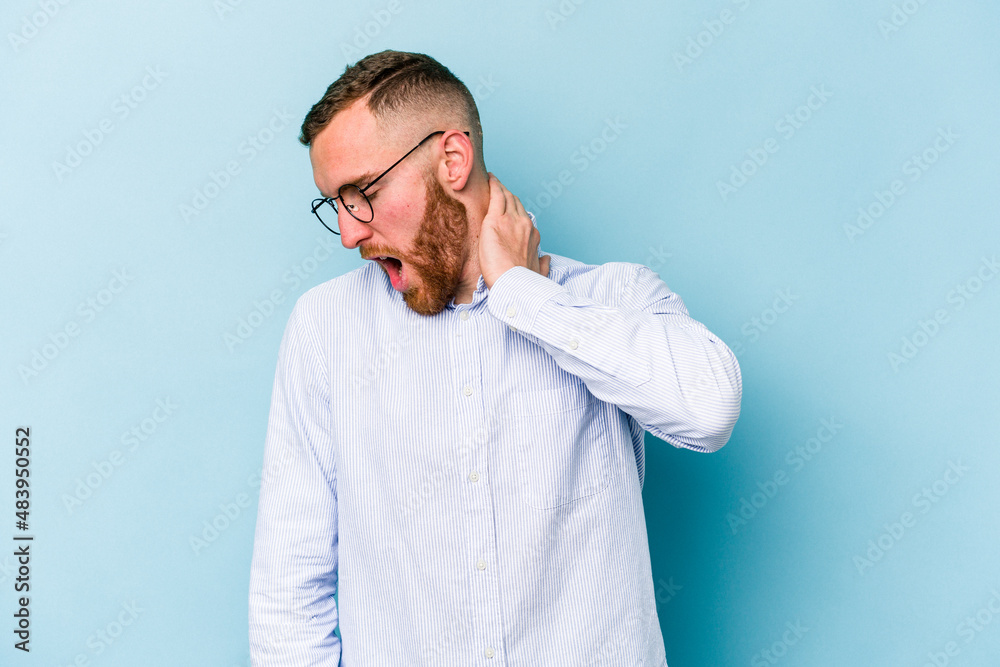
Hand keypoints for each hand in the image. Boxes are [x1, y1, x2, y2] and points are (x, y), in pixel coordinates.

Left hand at [479, 172, 550, 288]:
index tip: (510, 207)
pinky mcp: (495, 220)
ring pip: (506, 196)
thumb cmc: (524, 283)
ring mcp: (510, 220)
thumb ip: (543, 265)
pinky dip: (493, 185)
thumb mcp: (539, 273)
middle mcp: (524, 224)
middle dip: (508, 194)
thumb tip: (547, 259)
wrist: (514, 285)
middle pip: (516, 203)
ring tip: (493, 181)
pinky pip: (496, 196)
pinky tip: (489, 179)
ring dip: (500, 187)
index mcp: (533, 236)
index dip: (516, 210)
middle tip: (499, 188)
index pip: (523, 217)